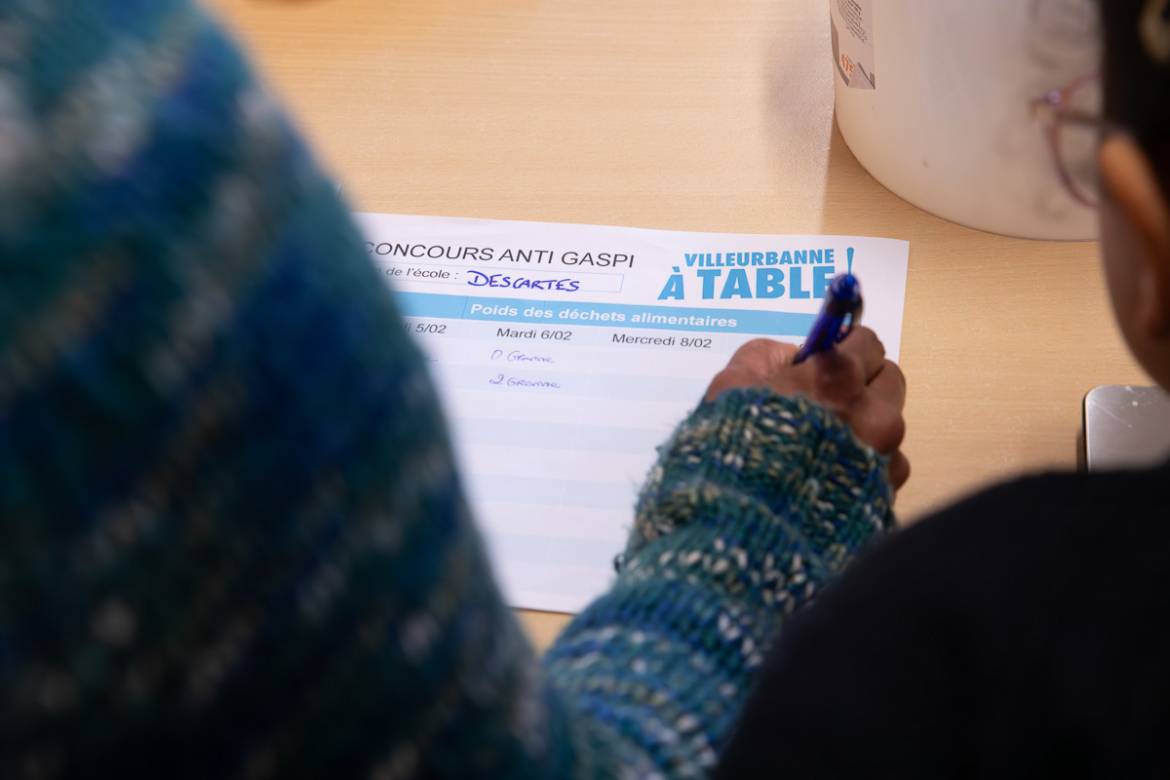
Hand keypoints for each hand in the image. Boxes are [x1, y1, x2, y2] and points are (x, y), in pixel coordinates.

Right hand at [705, 328, 909, 489]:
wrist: (743, 524)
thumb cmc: (734, 446)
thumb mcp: (732, 384)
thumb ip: (768, 357)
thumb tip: (795, 357)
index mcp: (839, 376)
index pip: (867, 341)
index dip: (843, 349)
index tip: (827, 362)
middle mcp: (874, 412)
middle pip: (889, 378)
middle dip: (863, 382)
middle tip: (830, 399)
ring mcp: (885, 457)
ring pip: (890, 424)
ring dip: (866, 425)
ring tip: (827, 446)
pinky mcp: (886, 494)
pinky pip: (887, 467)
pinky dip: (867, 465)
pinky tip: (833, 476)